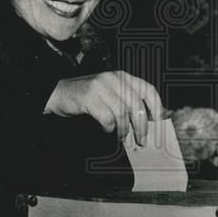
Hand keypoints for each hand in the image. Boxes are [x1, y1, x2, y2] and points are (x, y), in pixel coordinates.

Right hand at [44, 71, 163, 143]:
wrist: (58, 93)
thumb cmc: (87, 96)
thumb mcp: (110, 93)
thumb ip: (127, 100)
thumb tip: (148, 119)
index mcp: (123, 76)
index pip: (148, 89)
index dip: (156, 106)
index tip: (159, 121)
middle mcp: (114, 78)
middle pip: (136, 105)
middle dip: (141, 126)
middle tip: (142, 139)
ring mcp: (101, 86)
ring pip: (122, 113)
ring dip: (124, 129)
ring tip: (122, 137)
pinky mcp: (89, 96)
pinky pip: (106, 117)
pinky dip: (109, 128)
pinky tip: (106, 130)